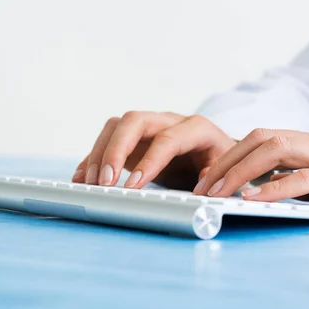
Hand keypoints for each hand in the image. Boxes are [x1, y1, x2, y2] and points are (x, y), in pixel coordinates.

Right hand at [72, 112, 235, 189]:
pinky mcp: (134, 139)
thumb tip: (203, 188)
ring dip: (100, 154)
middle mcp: (169, 121)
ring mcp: (149, 127)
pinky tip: (82, 177)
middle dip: (116, 149)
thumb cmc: (221, 161)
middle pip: (135, 120)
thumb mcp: (226, 168)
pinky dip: (93, 158)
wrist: (216, 153)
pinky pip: (108, 140)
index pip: (168, 139)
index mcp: (196, 128)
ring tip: (91, 183)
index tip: (133, 185)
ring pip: (116, 127)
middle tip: (105, 181)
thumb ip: (215, 176)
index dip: (150, 161)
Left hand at [193, 129, 308, 215]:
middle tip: (202, 186)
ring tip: (219, 192)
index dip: (232, 155)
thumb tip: (277, 190)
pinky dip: (278, 187)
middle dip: (227, 160)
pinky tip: (257, 200)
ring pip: (278, 149)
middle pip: (262, 137)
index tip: (209, 179)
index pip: (264, 139)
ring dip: (242, 170)